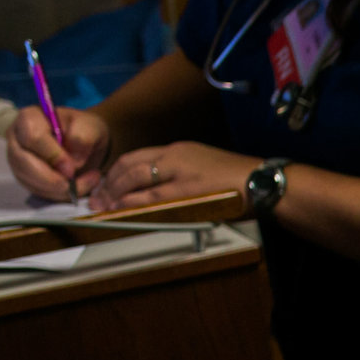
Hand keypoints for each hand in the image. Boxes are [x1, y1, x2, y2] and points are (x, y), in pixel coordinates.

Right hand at [6, 104, 112, 200]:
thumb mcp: (90, 127)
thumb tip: (73, 161)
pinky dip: (59, 195)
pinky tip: (77, 187)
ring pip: (29, 180)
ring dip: (58, 189)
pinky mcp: (24, 176)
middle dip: (51, 179)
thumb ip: (83, 137)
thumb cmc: (84, 131)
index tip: (72, 168)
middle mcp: (17, 137)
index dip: (52, 156)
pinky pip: (37, 191)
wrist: (85, 143)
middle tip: (75, 183)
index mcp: (30, 118)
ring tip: (86, 182)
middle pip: (23, 162)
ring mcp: (17, 158)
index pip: (32, 138)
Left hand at [90, 141, 258, 212]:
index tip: (105, 185)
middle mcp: (174, 156)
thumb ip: (184, 176)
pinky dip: (130, 203)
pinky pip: (150, 195)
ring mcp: (179, 171)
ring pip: (134, 179)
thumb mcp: (207, 169)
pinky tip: (119, 210)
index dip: (116, 171)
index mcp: (180, 150)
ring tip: (101, 207)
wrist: (264, 181)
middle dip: (108, 183)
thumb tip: (164, 193)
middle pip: (129, 165)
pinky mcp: (185, 189)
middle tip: (95, 198)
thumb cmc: (242, 181)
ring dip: (113, 193)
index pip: (137, 157)